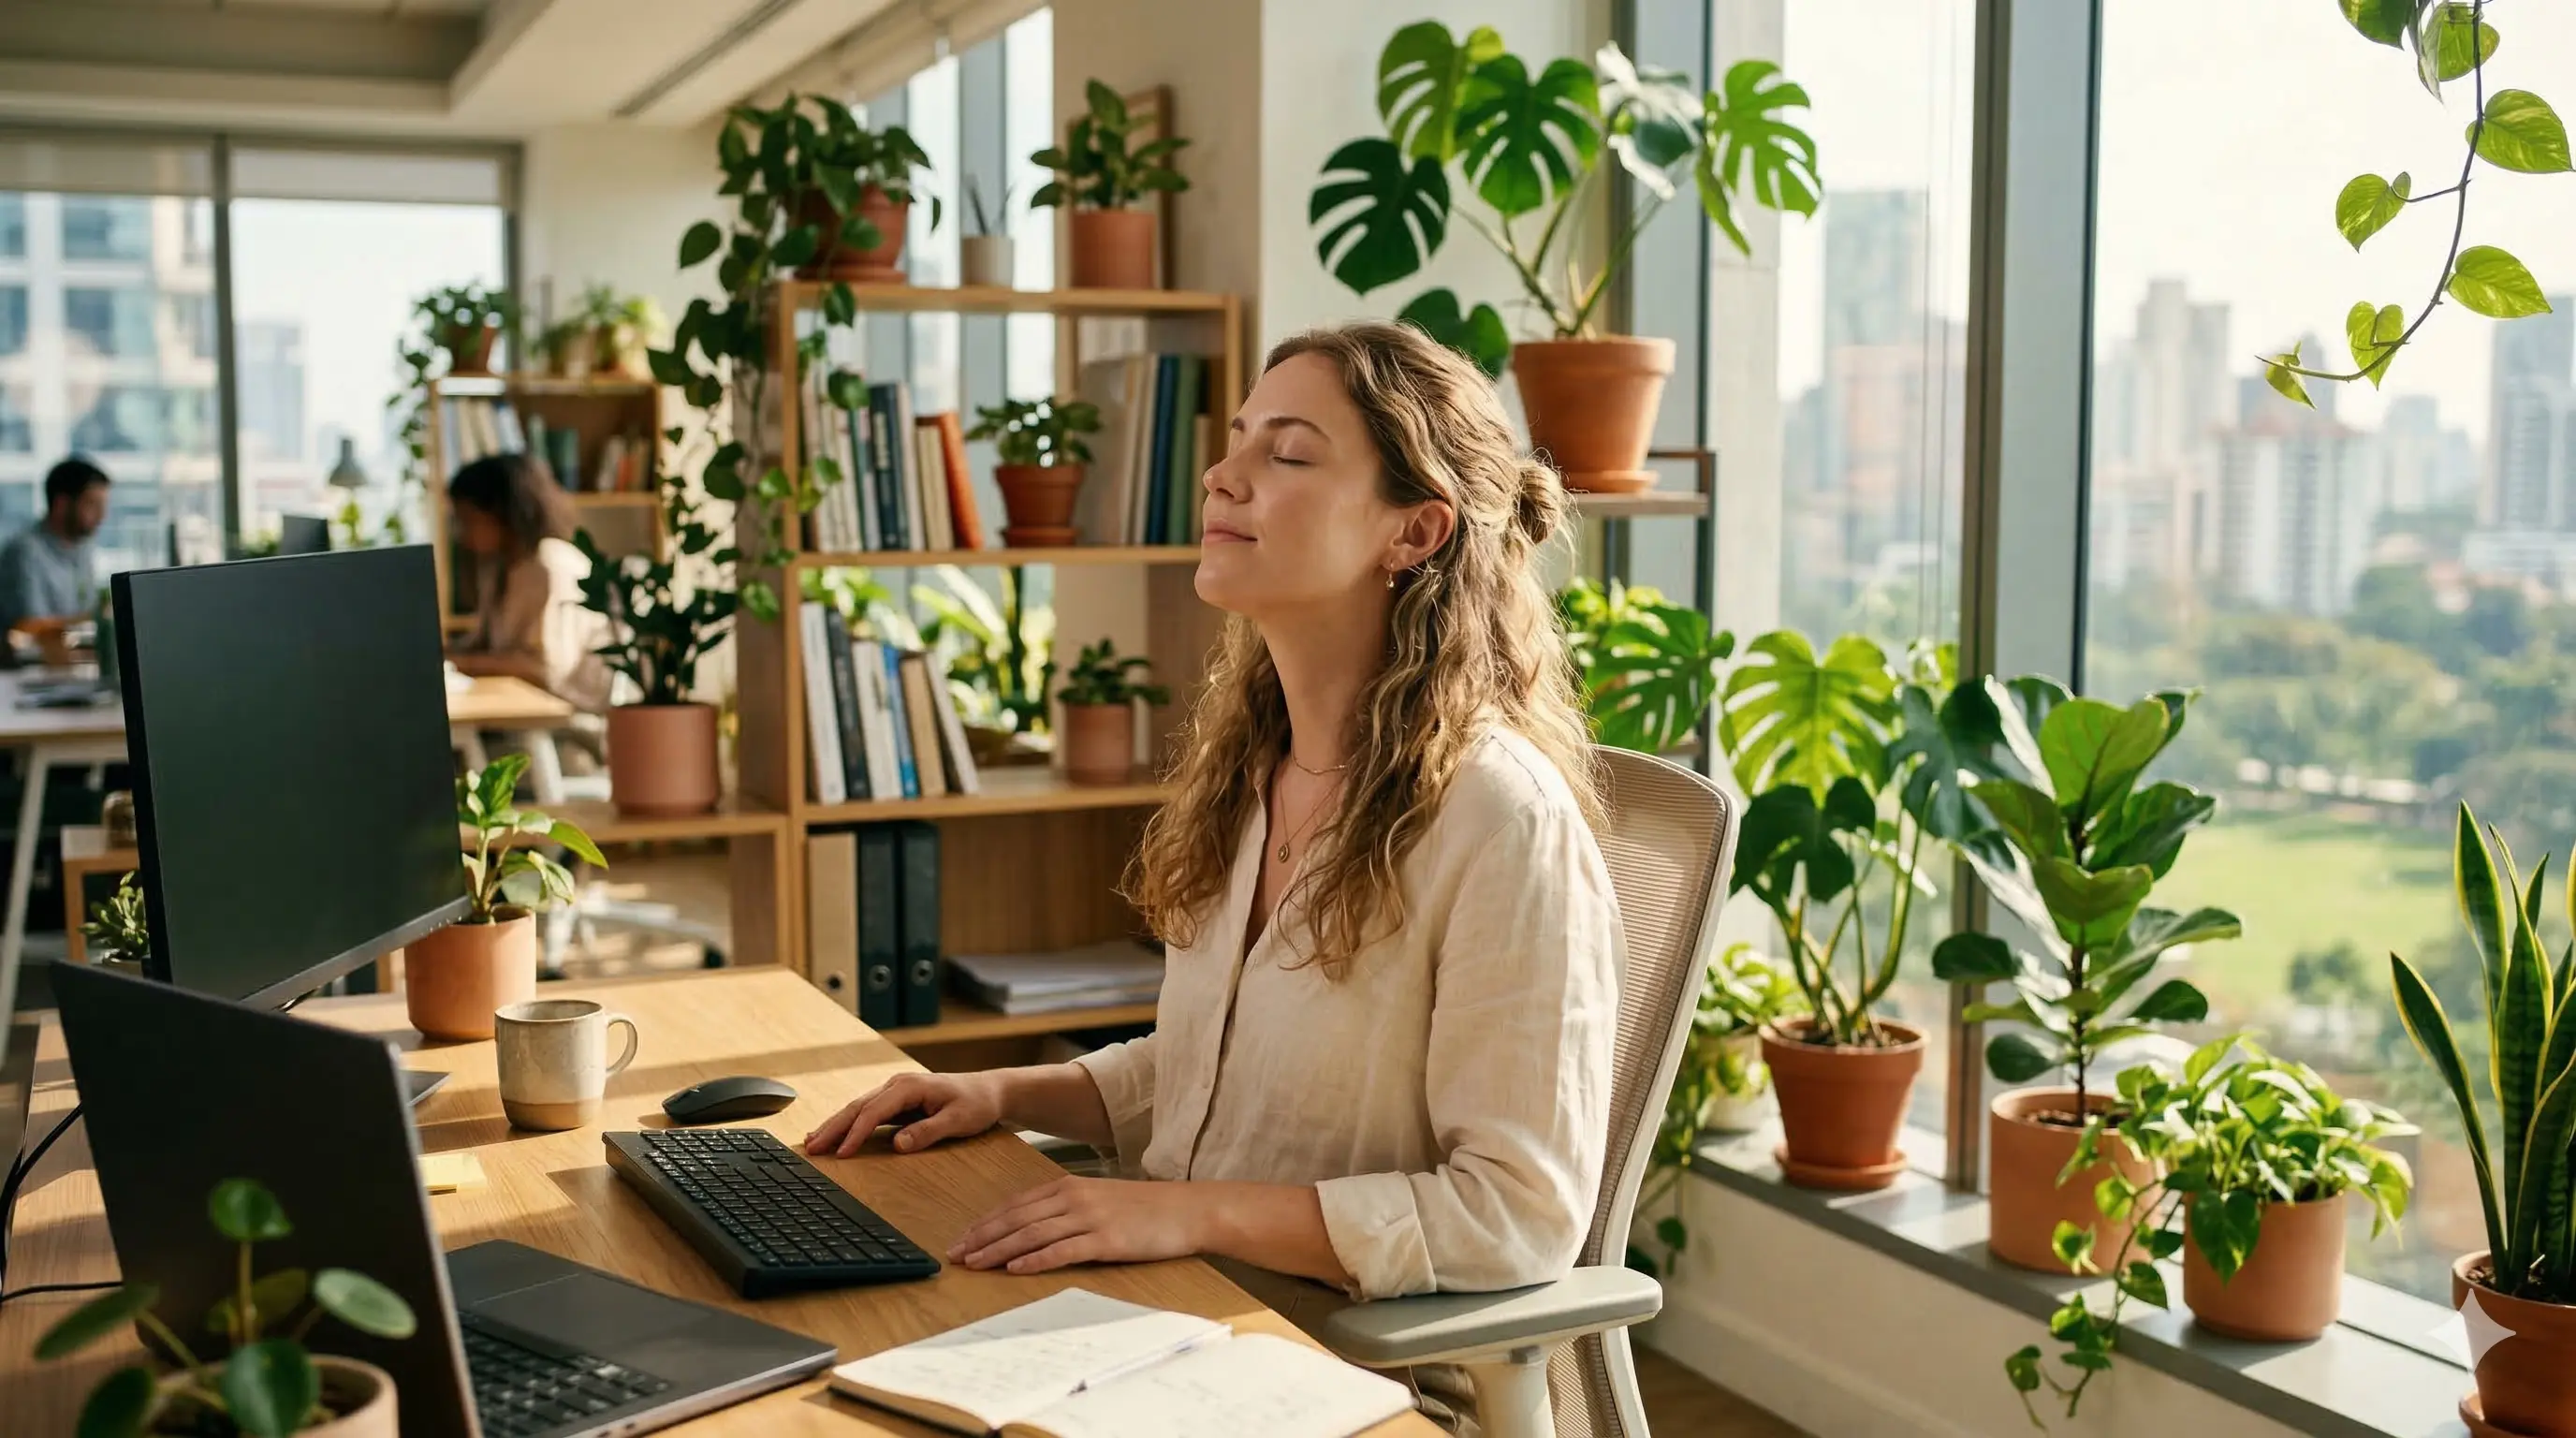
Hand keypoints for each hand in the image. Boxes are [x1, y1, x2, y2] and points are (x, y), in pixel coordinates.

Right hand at [804, 1071, 1005, 1156]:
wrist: (990, 1090)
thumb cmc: (977, 1104)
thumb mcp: (958, 1120)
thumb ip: (928, 1132)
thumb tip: (897, 1145)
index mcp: (909, 1086)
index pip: (874, 1112)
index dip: (855, 1133)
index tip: (840, 1153)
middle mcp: (897, 1085)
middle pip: (857, 1107)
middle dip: (833, 1127)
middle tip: (811, 1148)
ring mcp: (895, 1092)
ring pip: (858, 1108)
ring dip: (835, 1125)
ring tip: (812, 1142)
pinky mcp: (896, 1102)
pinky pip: (867, 1113)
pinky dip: (848, 1124)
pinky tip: (833, 1134)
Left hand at [949, 1177, 1203, 1274]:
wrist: (1189, 1209)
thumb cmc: (1146, 1208)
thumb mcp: (1100, 1199)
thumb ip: (1067, 1208)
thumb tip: (1032, 1228)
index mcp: (1069, 1186)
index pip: (1015, 1204)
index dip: (986, 1222)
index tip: (963, 1239)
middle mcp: (1074, 1197)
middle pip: (1016, 1218)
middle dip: (982, 1237)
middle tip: (956, 1254)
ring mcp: (1090, 1217)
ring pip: (1032, 1233)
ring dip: (999, 1249)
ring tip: (975, 1263)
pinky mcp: (1106, 1240)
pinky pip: (1062, 1250)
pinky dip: (1035, 1259)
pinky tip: (1015, 1269)